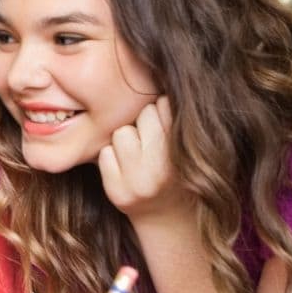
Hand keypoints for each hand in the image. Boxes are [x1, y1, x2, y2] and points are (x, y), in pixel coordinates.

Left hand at [96, 97, 185, 224]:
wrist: (169, 219)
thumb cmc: (178, 171)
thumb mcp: (187, 144)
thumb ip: (175, 117)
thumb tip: (159, 73)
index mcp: (184, 151)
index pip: (166, 106)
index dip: (163, 109)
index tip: (165, 119)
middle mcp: (162, 168)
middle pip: (144, 115)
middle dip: (145, 122)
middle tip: (151, 142)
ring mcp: (138, 181)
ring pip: (121, 133)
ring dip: (126, 139)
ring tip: (139, 156)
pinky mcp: (117, 191)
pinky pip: (105, 154)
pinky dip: (112, 158)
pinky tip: (126, 169)